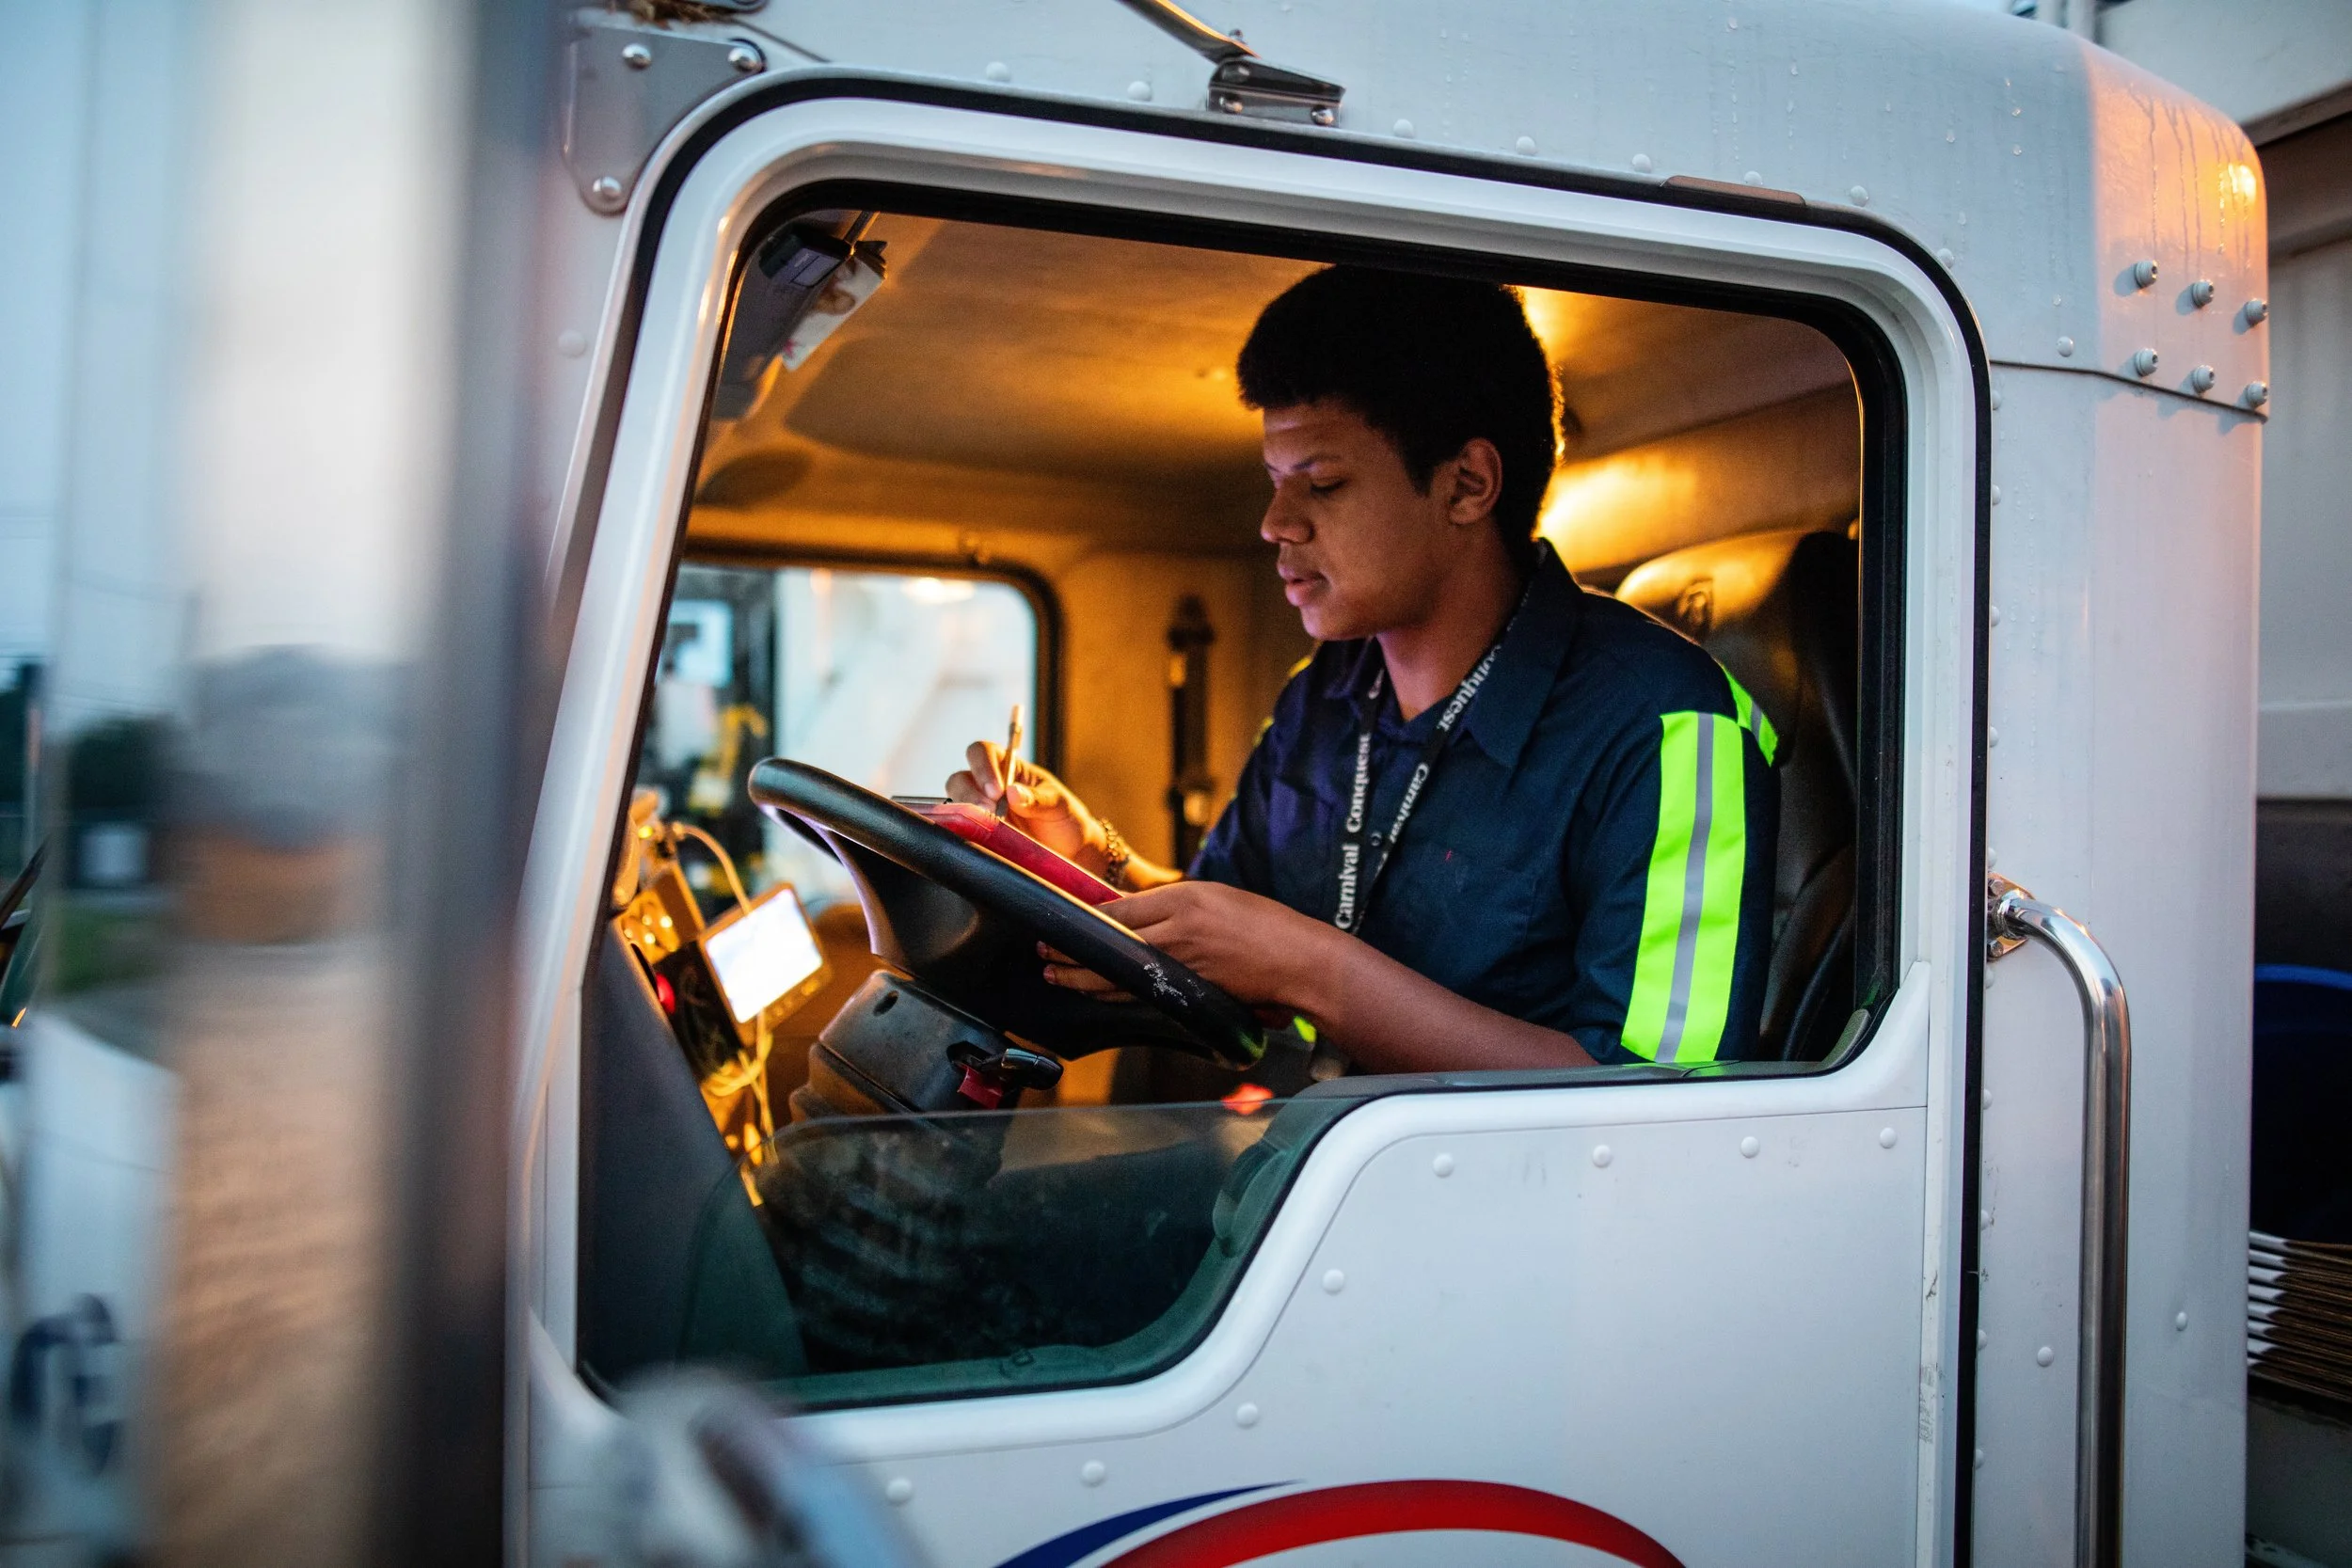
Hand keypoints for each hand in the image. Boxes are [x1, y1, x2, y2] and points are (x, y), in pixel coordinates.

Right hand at [946, 742, 1110, 874]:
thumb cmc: (1065, 820)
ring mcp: (981, 812)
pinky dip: (964, 832)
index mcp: (1009, 768)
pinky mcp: (978, 835)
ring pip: (955, 803)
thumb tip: (1013, 793)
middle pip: (961, 778)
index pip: (983, 752)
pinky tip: (979, 838)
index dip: (983, 766)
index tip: (996, 791)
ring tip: (987, 826)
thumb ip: (1038, 798)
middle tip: (990, 811)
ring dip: (966, 813)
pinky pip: (960, 829)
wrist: (1071, 853)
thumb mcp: (1059, 805)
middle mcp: (989, 786)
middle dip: (971, 793)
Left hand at [1040, 881, 1334, 1012]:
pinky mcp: (1189, 992)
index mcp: (1183, 899)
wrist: (1298, 960)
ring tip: (1057, 976)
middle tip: (1043, 953)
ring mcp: (1181, 965)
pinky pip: (1140, 993)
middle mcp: (1176, 931)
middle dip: (1071, 952)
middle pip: (1109, 943)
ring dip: (1083, 978)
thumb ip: (1174, 904)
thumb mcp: (1215, 896)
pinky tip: (1096, 992)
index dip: (1084, 917)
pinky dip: (1113, 993)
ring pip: (1118, 974)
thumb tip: (1134, 911)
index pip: (1118, 910)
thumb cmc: (1264, 924)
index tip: (1061, 919)